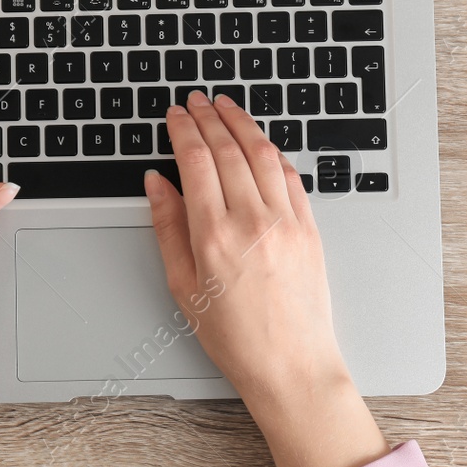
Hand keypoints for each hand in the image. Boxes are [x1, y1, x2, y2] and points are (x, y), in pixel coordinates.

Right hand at [145, 91, 388, 466]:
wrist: (291, 366)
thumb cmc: (236, 337)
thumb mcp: (183, 286)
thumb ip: (167, 227)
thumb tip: (157, 183)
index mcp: (214, 236)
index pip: (195, 161)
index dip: (183, 129)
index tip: (175, 114)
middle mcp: (252, 221)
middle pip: (228, 149)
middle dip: (209, 117)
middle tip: (196, 100)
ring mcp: (286, 221)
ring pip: (262, 153)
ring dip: (242, 123)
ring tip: (227, 107)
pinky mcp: (310, 227)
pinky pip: (290, 175)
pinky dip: (272, 151)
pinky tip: (260, 143)